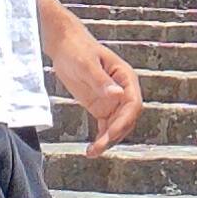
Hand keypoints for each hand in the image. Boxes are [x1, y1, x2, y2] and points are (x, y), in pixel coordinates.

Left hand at [46, 15, 142, 155]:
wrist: (64, 45)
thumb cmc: (77, 49)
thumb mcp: (86, 64)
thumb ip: (101, 81)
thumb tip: (118, 95)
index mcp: (126, 78)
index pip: (133, 104)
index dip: (124, 121)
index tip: (110, 134)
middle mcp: (123, 91)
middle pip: (126, 119)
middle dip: (115, 134)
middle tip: (99, 147)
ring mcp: (112, 101)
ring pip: (117, 126)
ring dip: (108, 140)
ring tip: (92, 152)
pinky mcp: (101, 107)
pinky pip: (105, 126)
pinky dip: (101, 138)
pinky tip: (92, 149)